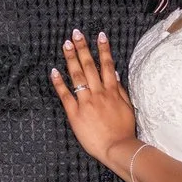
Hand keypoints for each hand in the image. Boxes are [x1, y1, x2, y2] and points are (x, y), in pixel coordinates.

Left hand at [50, 29, 138, 166]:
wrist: (117, 148)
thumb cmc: (124, 130)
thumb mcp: (127, 107)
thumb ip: (120, 90)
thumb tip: (114, 74)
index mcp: (112, 92)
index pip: (107, 65)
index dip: (104, 49)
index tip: (100, 35)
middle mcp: (99, 93)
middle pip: (89, 66)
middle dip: (83, 48)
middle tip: (76, 33)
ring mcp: (86, 102)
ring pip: (77, 76)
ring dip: (71, 59)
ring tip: (66, 45)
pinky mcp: (75, 113)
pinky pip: (66, 95)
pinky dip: (59, 82)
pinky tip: (54, 70)